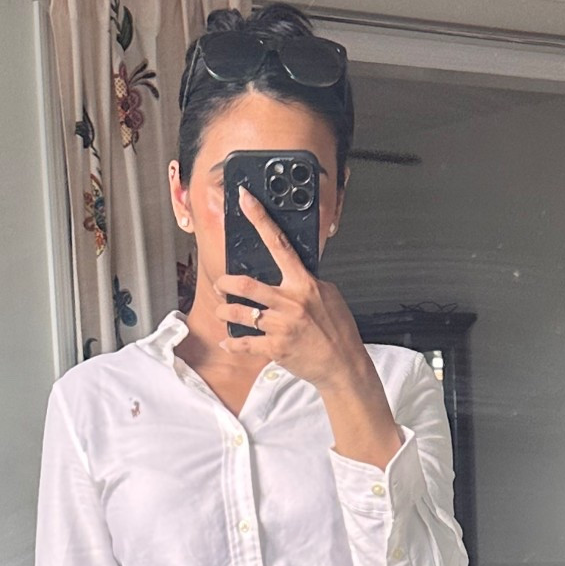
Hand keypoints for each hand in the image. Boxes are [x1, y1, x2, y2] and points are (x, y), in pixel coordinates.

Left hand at [216, 188, 367, 391]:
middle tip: (221, 284)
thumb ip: (307, 282)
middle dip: (227, 283)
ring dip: (226, 311)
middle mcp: (291, 302)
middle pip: (248, 285)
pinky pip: (245, 343)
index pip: (279, 244)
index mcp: (304, 284)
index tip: (246, 200)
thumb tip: (293, 273)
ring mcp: (282, 326)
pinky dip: (232, 343)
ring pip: (241, 313)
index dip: (260, 219)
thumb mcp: (328, 295)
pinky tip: (227, 342)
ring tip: (222, 310)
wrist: (343, 364)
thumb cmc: (338, 330)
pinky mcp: (276, 348)